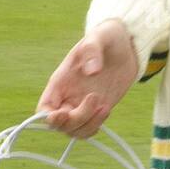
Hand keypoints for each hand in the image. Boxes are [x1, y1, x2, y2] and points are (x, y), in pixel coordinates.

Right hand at [37, 19, 139, 138]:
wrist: (125, 44)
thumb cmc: (106, 37)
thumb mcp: (99, 37)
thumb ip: (92, 50)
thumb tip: (92, 71)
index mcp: (60, 81)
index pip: (44, 108)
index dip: (50, 118)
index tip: (65, 113)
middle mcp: (68, 96)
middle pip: (59, 125)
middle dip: (75, 120)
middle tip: (95, 99)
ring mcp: (82, 104)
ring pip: (74, 130)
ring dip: (88, 126)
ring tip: (105, 107)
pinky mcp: (98, 109)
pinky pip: (89, 128)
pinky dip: (96, 126)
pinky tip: (107, 109)